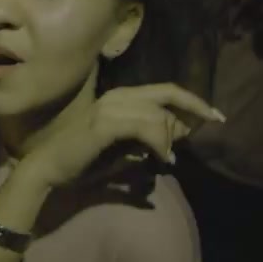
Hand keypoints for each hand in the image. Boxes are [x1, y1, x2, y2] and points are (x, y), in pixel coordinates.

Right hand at [20, 84, 224, 189]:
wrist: (47, 170)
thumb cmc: (81, 161)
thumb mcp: (123, 151)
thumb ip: (147, 141)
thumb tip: (174, 140)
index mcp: (120, 98)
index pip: (163, 91)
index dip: (191, 101)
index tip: (214, 115)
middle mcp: (116, 97)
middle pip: (166, 92)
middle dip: (194, 107)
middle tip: (215, 120)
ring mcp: (109, 108)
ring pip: (157, 113)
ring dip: (169, 137)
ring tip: (169, 157)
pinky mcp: (105, 125)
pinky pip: (144, 127)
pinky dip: (159, 143)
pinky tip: (162, 158)